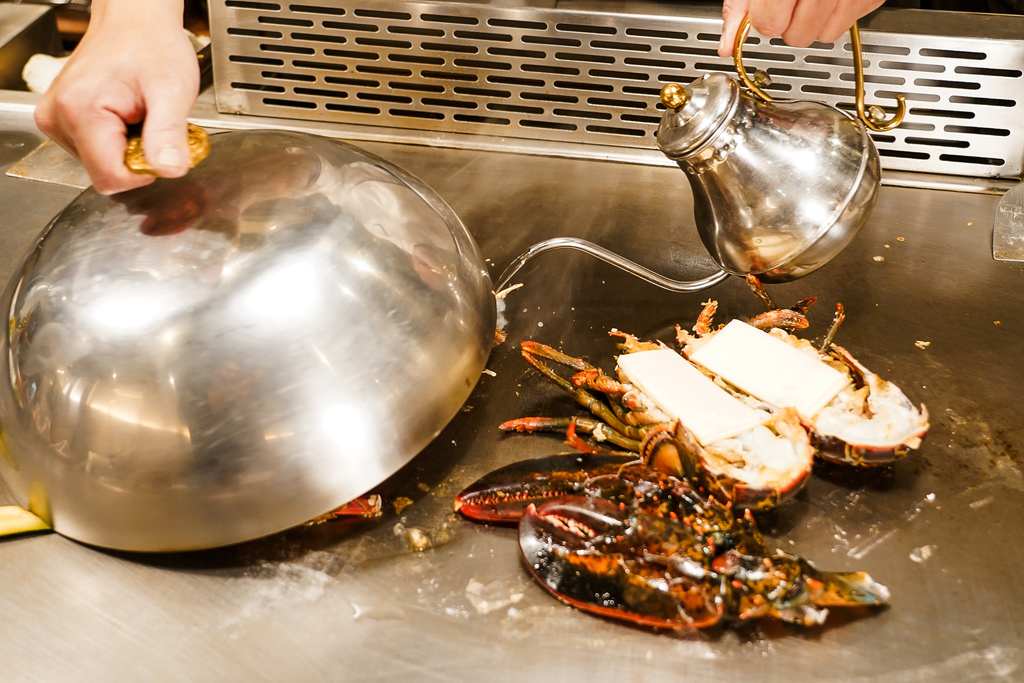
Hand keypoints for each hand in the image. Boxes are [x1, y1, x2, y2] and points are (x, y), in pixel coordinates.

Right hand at [34, 0, 198, 194]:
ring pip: (101, 164)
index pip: (111, 178)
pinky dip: (117, 140)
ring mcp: (56, 119)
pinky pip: (95, 150)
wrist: (135, 20)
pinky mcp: (62, 118)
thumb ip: (169, 135)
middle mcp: (58, 117)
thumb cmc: (152, 46)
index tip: (160, 144)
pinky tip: (127, 114)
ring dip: (127, 148)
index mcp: (80, 112)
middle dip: (136, 157)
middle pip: (105, 172)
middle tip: (151, 121)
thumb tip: (169, 170)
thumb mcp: (171, 91)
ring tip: (139, 113)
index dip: (144, 172)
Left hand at [718, 0, 886, 57]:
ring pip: (825, 35)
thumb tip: (729, 43)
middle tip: (788, 2)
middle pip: (798, 36)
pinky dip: (838, 13)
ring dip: (813, 22)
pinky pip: (848, 23)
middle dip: (788, 24)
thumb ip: (740, 6)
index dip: (764, 18)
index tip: (766, 8)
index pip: (770, 25)